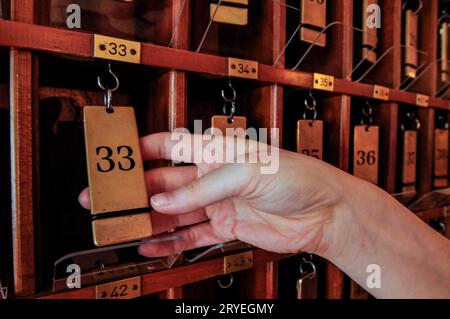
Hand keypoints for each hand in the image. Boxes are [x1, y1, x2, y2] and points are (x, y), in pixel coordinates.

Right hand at [79, 132, 359, 258]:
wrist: (323, 211)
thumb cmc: (293, 176)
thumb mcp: (244, 172)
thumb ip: (201, 188)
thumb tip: (163, 202)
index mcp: (214, 150)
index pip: (170, 146)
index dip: (142, 150)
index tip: (116, 156)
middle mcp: (211, 175)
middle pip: (164, 183)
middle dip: (135, 190)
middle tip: (107, 199)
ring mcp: (217, 203)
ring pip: (173, 212)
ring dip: (147, 220)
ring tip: (120, 226)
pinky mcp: (225, 227)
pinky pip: (191, 235)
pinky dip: (170, 242)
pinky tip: (150, 245)